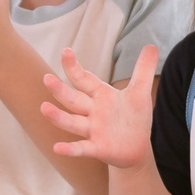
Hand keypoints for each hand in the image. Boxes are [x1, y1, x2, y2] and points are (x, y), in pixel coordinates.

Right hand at [44, 43, 157, 168]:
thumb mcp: (140, 92)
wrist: (138, 148)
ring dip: (58, 117)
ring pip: (72, 122)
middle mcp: (93, 112)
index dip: (75, 67)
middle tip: (46, 78)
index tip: (66, 51)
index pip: (84, 80)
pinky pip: (81, 148)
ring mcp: (93, 131)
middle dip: (60, 90)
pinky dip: (70, 149)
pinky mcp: (97, 148)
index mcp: (102, 96)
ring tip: (43, 108)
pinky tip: (57, 148)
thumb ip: (144, 69)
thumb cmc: (134, 118)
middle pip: (73, 100)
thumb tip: (151, 45)